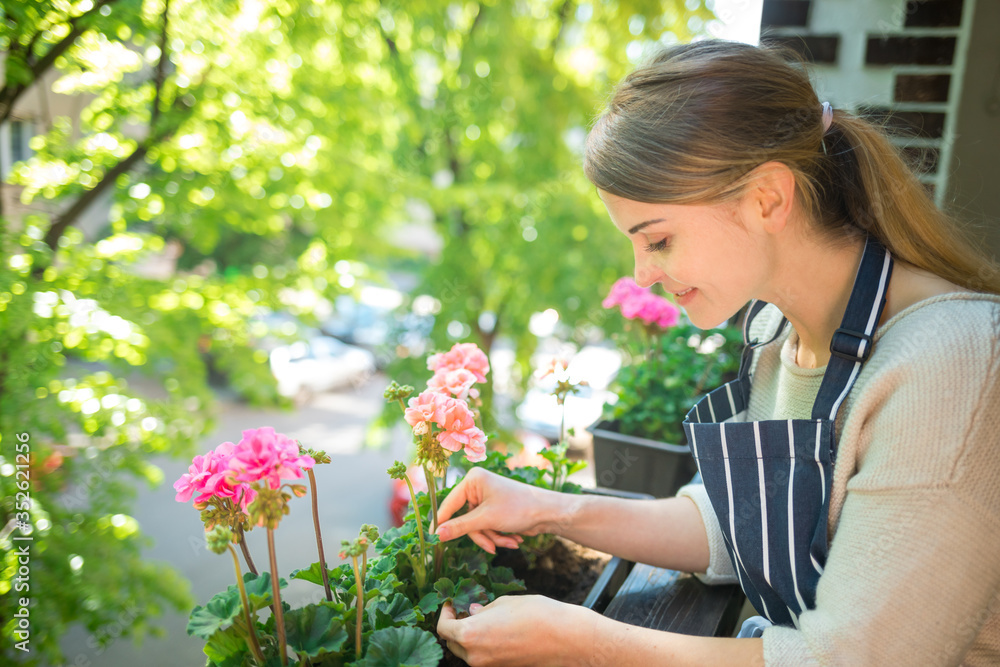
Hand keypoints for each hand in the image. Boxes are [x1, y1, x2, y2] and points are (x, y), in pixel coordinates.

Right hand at [436, 467, 557, 552]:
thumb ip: (460, 527)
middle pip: (464, 519)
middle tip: (492, 547)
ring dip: (492, 537)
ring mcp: (486, 498)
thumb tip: (437, 535)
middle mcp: (477, 487)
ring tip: (510, 542)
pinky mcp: (494, 509)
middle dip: (481, 534)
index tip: (433, 539)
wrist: (548, 513)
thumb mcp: (486, 520)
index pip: (449, 504)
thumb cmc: (518, 508)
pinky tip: (513, 539)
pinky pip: (486, 527)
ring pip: (476, 527)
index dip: (442, 522)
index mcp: (472, 480)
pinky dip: (498, 535)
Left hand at [437, 596, 592, 665]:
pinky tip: (496, 630)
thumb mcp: (504, 603)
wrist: (565, 638)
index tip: (452, 603)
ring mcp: (489, 666)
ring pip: (467, 652)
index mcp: (470, 635)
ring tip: (482, 618)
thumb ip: (483, 609)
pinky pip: (484, 657)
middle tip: (465, 609)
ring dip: (468, 637)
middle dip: (455, 626)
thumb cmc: (535, 614)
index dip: (445, 613)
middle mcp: (475, 656)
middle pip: (453, 643)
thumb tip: (472, 611)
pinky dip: (482, 645)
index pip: (444, 628)